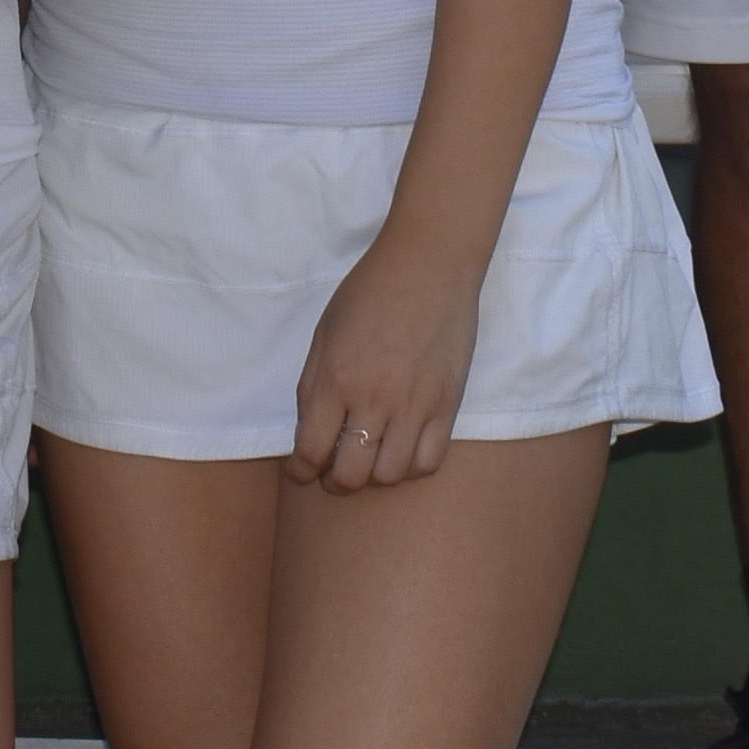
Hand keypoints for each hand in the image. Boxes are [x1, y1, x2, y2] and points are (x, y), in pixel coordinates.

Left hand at [291, 233, 481, 491]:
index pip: (311, 451)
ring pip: (390, 476)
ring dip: (373, 477)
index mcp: (335, 379)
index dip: (300, 471)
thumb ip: (314, 384)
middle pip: (350, 475)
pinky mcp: (448, 406)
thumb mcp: (324, 333)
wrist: (429, 267)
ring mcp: (414, 407)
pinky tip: (401, 452)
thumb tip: (309, 428)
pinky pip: (429, 461)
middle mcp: (373, 401)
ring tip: (368, 460)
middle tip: (332, 471)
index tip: (301, 471)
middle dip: (334, 481)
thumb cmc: (369, 292)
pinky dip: (411, 467)